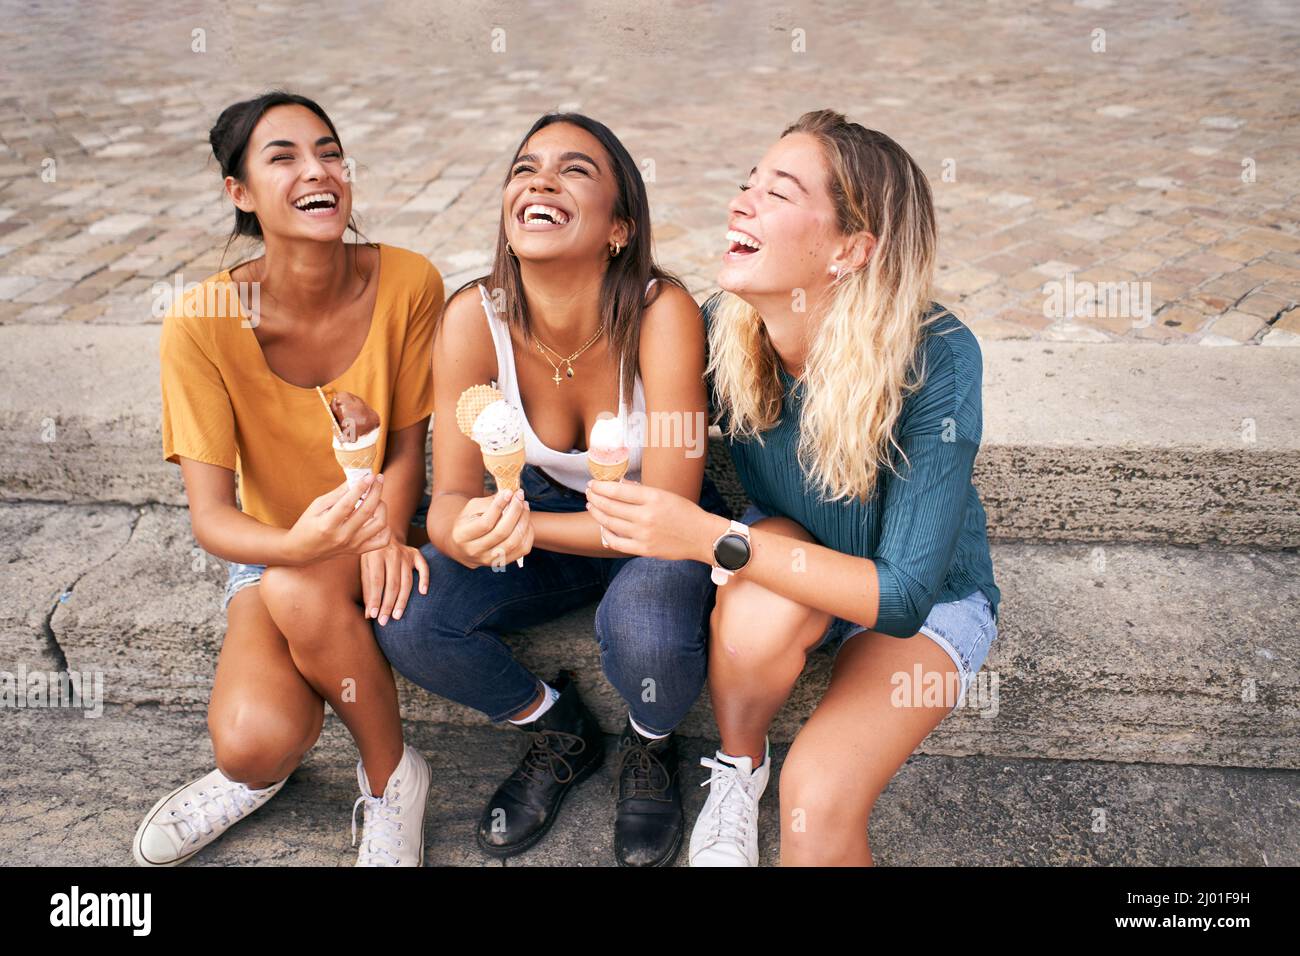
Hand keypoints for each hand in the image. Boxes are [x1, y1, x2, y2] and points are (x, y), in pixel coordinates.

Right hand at [285, 475, 390, 563]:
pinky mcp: (359, 551)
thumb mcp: (317, 506)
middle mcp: (342, 536)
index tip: (370, 475)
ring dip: (382, 507)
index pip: (348, 503)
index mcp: (327, 525)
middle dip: (376, 491)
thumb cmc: (307, 525)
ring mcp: (353, 545)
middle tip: (378, 478)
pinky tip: (378, 517)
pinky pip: (382, 541)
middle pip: (367, 511)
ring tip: (376, 499)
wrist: (302, 551)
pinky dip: (385, 527)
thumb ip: (337, 493)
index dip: (361, 487)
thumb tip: (356, 478)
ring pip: (379, 524)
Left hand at [361, 538, 429, 625]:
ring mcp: (406, 554)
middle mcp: (392, 554)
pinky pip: (423, 567)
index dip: (376, 599)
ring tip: (397, 616)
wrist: (384, 532)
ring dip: (403, 600)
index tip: (374, 615)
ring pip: (407, 580)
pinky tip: (423, 593)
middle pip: (392, 584)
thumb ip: (367, 589)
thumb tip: (369, 614)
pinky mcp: (416, 554)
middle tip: (385, 621)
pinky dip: (425, 579)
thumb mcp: (364, 568)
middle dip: (388, 604)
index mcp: (376, 555)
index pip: (377, 581)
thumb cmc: (372, 555)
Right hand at [448, 487, 533, 568]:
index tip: (509, 492)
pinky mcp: (502, 563)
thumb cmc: (468, 522)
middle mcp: (474, 551)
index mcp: (462, 536)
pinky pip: (522, 549)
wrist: (462, 547)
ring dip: (524, 521)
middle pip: (501, 532)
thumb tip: (510, 495)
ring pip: (514, 542)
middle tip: (520, 497)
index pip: (485, 523)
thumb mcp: (471, 509)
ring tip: (524, 506)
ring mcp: (488, 560)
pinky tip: (526, 521)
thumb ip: (489, 503)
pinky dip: (528, 533)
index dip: (499, 506)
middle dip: (515, 511)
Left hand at [585, 479, 725, 561]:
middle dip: (595, 498)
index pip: (617, 490)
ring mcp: (643, 534)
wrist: (702, 537)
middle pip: (610, 506)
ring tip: (591, 507)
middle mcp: (646, 516)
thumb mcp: (666, 495)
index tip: (593, 484)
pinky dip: (606, 534)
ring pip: (610, 523)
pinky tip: (602, 527)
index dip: (601, 487)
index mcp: (653, 498)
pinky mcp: (643, 549)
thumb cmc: (686, 513)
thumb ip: (642, 491)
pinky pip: (616, 542)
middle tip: (588, 493)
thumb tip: (620, 486)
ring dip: (596, 513)